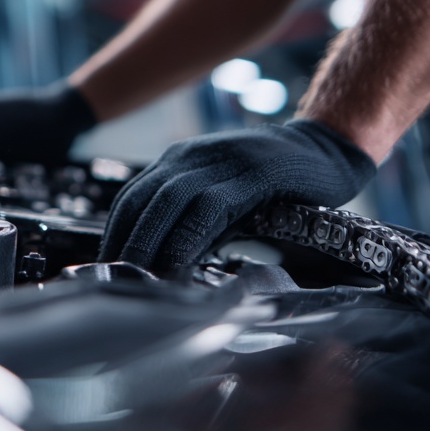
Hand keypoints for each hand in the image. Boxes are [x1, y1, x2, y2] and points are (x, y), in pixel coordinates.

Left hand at [99, 119, 375, 268]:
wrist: (324, 149)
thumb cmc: (273, 181)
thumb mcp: (224, 193)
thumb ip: (194, 217)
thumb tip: (163, 262)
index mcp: (180, 160)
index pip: (133, 197)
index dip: (115, 232)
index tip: (106, 266)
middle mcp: (193, 156)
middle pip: (143, 199)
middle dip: (125, 242)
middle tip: (115, 281)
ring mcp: (221, 160)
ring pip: (170, 202)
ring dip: (151, 242)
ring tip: (140, 278)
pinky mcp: (252, 173)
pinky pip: (210, 208)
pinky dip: (189, 238)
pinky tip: (181, 264)